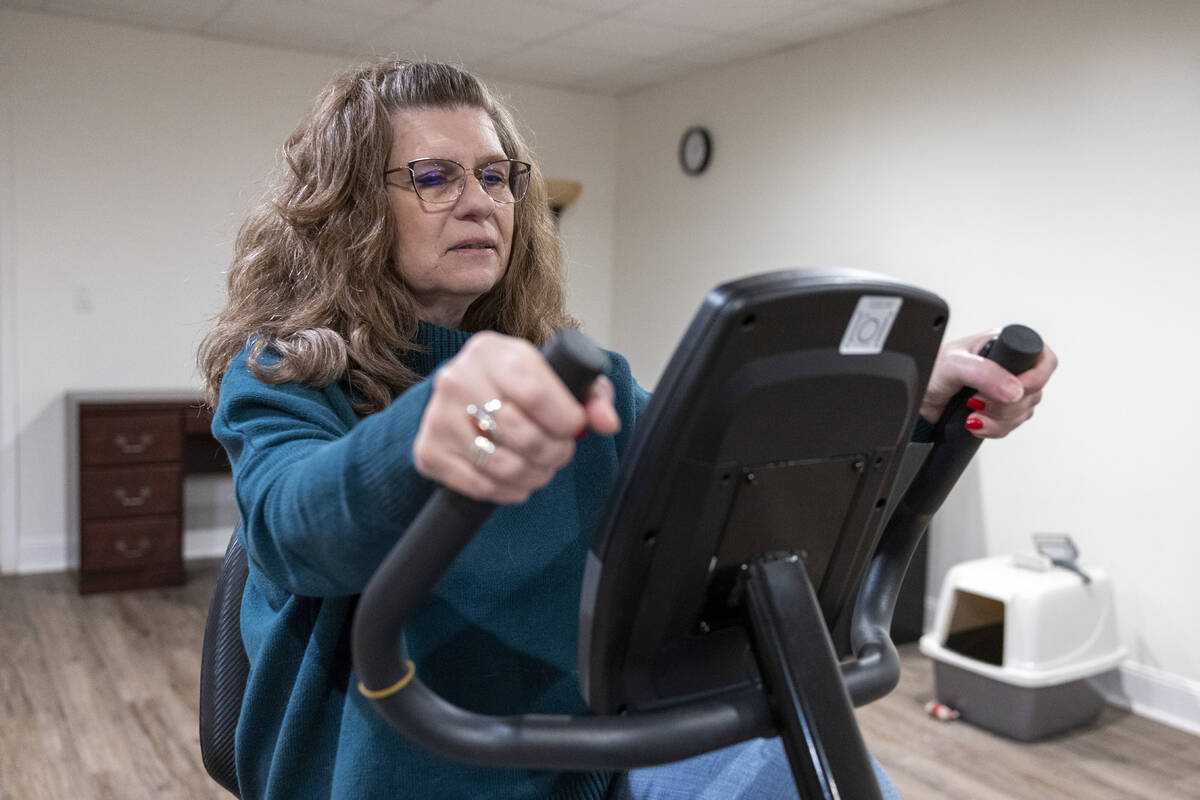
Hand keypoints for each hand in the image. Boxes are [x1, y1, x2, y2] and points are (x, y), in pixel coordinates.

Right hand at [413, 332, 620, 502]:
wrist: (467, 397)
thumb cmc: (519, 385)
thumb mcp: (558, 376)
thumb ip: (592, 395)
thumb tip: (606, 423)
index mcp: (491, 352)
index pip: (534, 392)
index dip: (565, 419)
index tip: (574, 427)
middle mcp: (457, 379)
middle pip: (520, 433)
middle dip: (554, 451)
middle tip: (561, 452)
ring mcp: (437, 417)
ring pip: (502, 465)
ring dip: (535, 475)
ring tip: (543, 467)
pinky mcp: (428, 452)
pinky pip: (479, 486)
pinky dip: (509, 492)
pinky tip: (518, 480)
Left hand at [920, 329, 1057, 438]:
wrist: (915, 397)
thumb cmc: (929, 370)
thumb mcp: (954, 364)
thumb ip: (985, 373)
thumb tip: (1015, 389)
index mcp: (1003, 345)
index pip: (1043, 360)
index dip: (1035, 379)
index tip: (1015, 391)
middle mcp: (1008, 366)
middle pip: (1035, 392)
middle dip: (1008, 406)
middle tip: (980, 402)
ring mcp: (1003, 389)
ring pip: (1024, 412)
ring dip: (1000, 420)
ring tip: (973, 413)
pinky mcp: (996, 410)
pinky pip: (1010, 426)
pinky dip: (994, 429)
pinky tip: (975, 423)